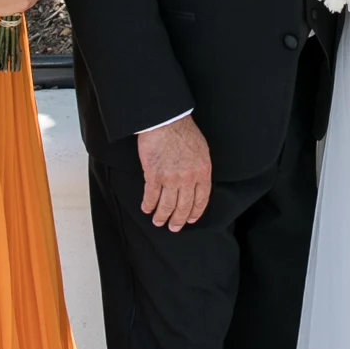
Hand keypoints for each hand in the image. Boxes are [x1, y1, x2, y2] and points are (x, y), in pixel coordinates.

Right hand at [137, 116, 212, 230]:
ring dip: (162, 216)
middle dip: (178, 220)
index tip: (190, 219)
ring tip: (158, 222)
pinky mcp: (154, 175)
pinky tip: (147, 209)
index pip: (201, 200)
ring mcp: (170, 178)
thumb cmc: (184, 131)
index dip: (195, 213)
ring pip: (167, 206)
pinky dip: (148, 205)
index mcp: (202, 172)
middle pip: (184, 207)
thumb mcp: (202, 150)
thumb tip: (198, 182)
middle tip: (174, 227)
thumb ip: (200, 168)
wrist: (166, 121)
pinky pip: (151, 196)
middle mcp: (188, 179)